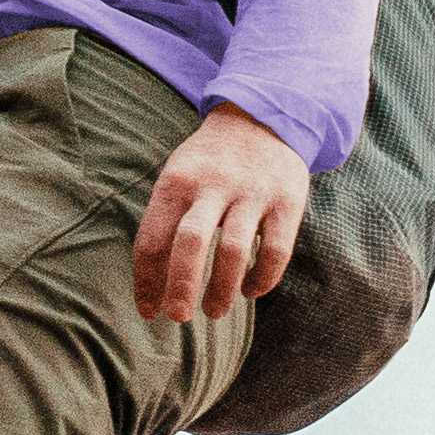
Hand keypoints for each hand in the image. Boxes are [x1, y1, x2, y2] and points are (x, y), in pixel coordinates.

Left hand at [134, 103, 308, 323]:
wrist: (262, 117)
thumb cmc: (209, 163)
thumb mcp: (178, 177)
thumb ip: (164, 224)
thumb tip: (153, 288)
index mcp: (177, 181)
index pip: (152, 238)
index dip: (147, 281)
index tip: (148, 311)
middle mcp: (213, 185)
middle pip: (190, 243)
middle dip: (181, 287)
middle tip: (178, 318)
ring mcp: (252, 193)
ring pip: (233, 251)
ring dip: (222, 290)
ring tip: (214, 312)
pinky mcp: (287, 201)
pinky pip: (276, 250)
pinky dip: (262, 278)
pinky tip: (249, 290)